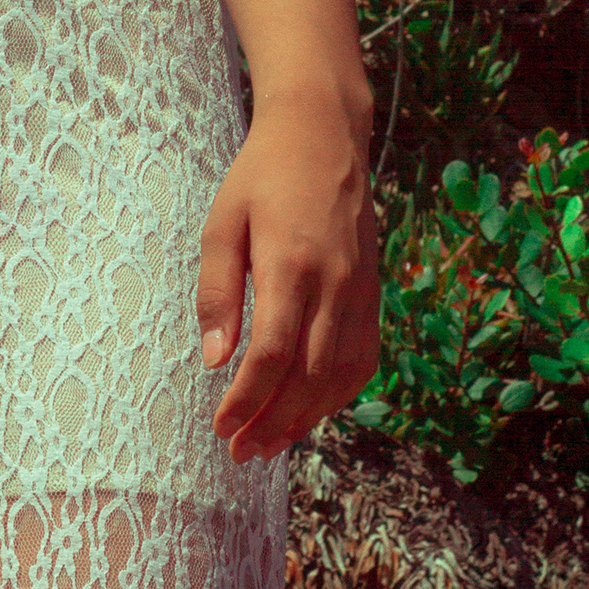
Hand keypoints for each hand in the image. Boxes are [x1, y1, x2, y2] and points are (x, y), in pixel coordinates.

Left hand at [197, 91, 379, 463]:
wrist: (324, 137)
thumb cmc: (261, 177)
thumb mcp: (222, 222)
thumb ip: (218, 292)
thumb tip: (215, 360)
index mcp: (291, 264)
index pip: (272, 355)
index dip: (247, 400)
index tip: (220, 426)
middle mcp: (335, 284)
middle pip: (309, 377)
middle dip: (273, 423)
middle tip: (241, 452)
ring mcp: (361, 291)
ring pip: (340, 377)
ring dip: (306, 419)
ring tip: (269, 443)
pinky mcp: (373, 293)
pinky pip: (363, 359)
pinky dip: (338, 395)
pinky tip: (310, 411)